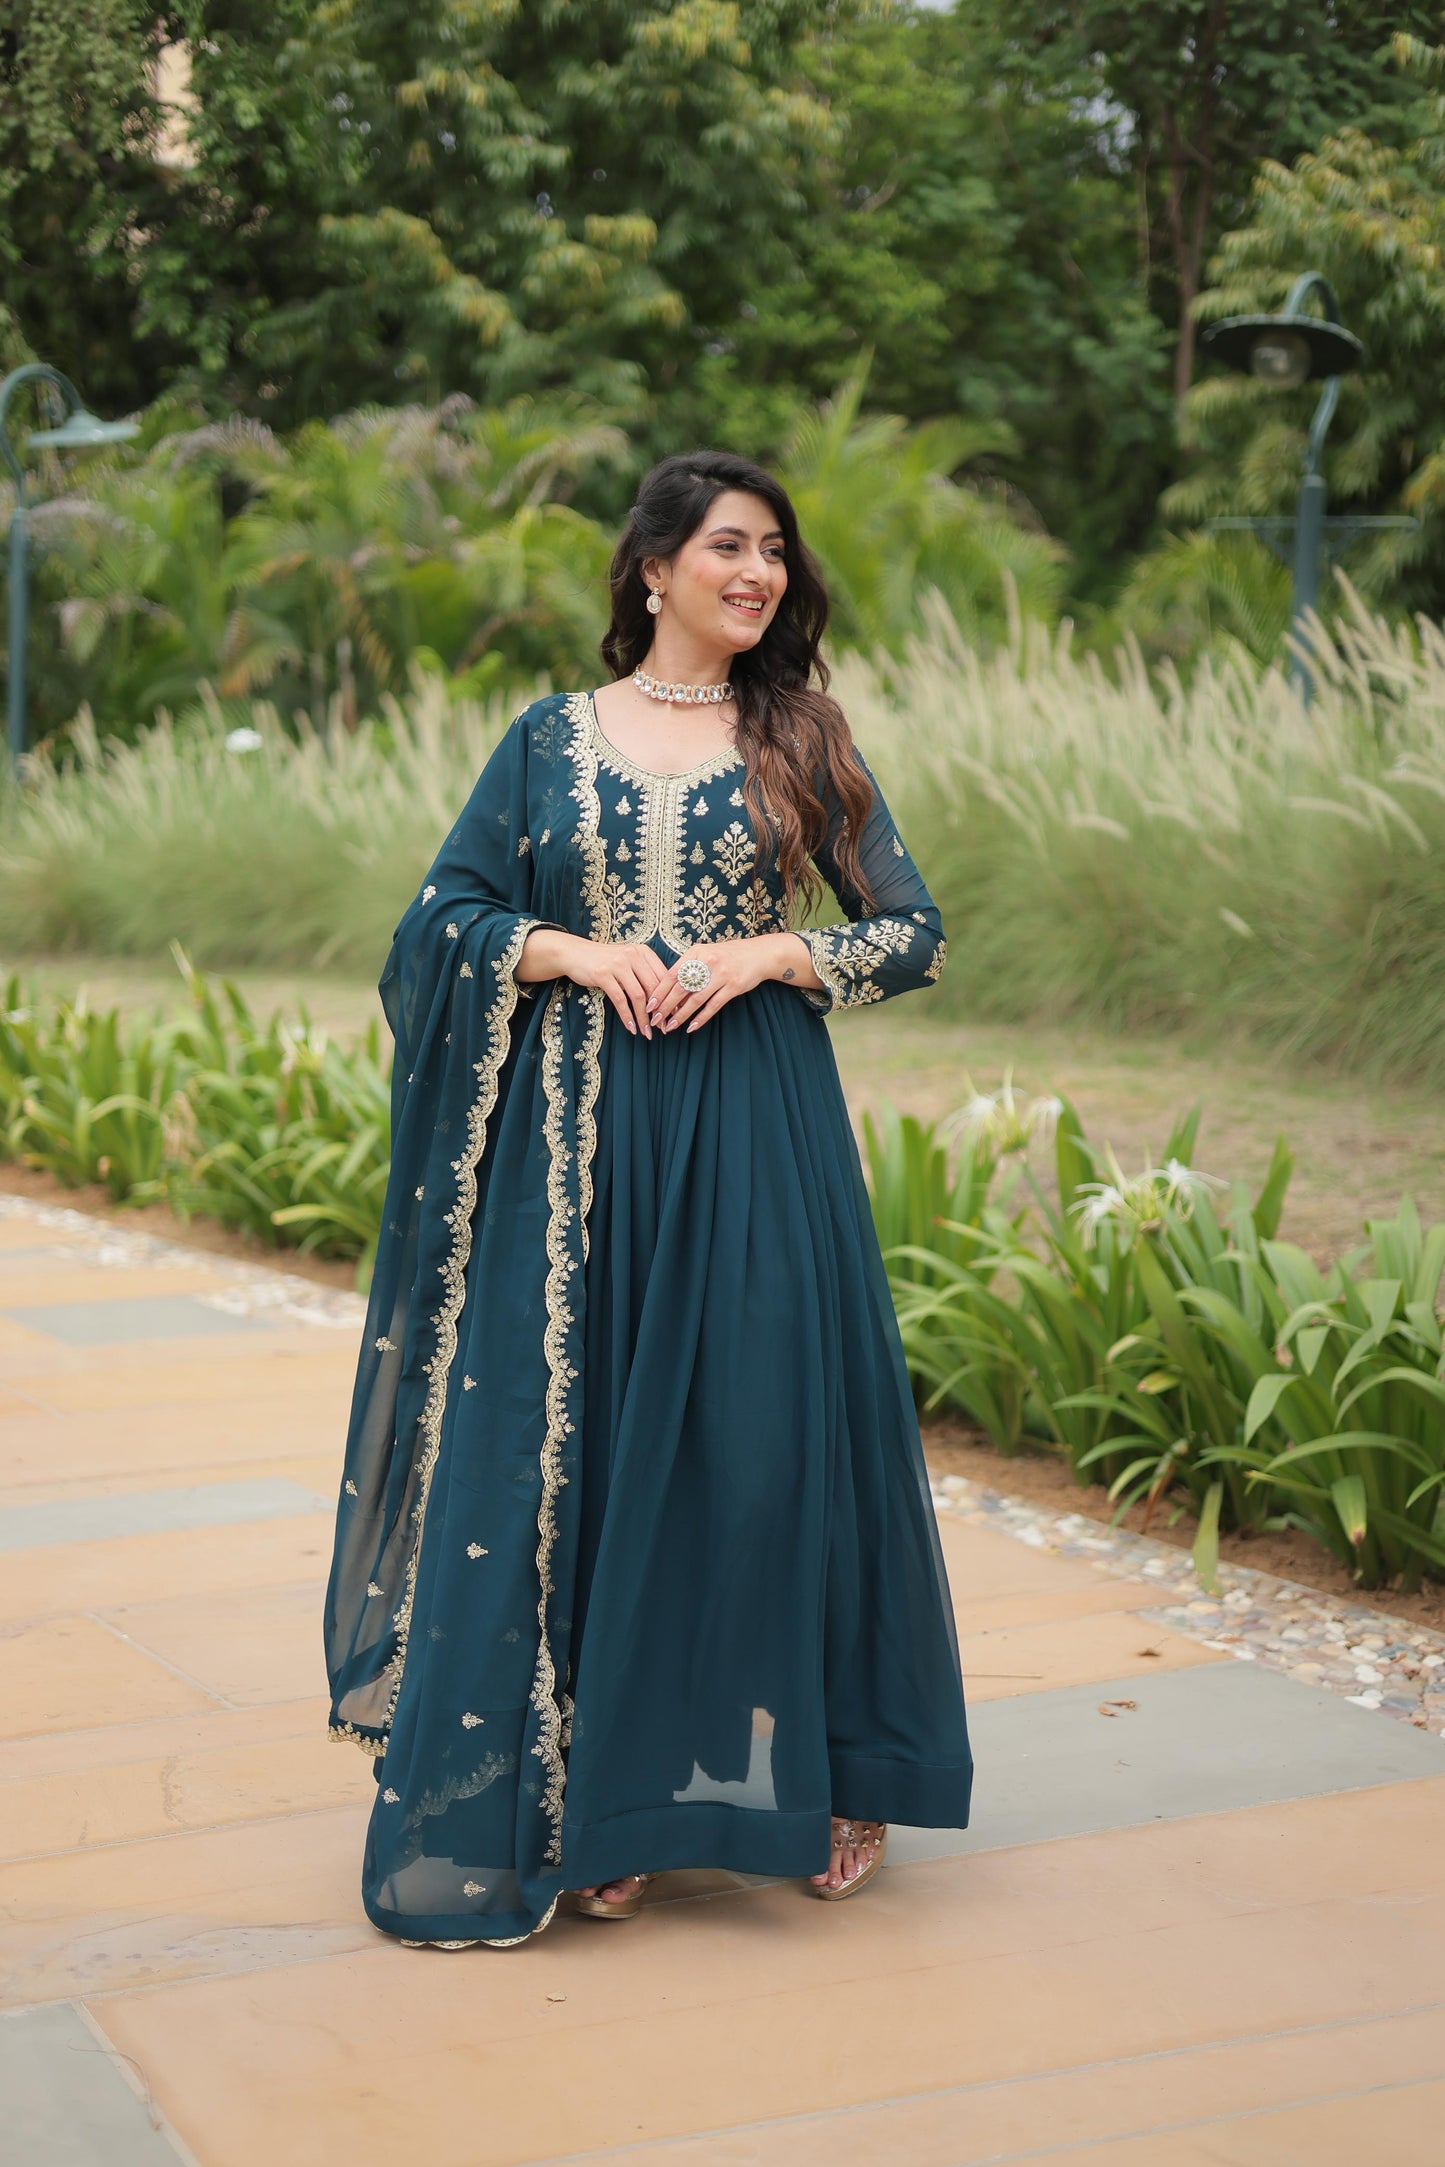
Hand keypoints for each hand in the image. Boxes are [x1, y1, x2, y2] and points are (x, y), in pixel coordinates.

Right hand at [552, 935, 668, 1037]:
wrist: (575, 954)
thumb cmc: (606, 961)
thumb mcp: (628, 962)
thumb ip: (644, 974)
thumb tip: (665, 1000)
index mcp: (643, 952)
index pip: (663, 977)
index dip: (670, 998)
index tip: (674, 1015)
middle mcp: (633, 955)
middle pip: (653, 987)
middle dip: (659, 1011)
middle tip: (663, 1028)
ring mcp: (617, 964)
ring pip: (638, 996)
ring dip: (643, 1018)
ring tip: (647, 1032)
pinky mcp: (603, 974)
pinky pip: (620, 1000)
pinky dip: (627, 1016)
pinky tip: (631, 1028)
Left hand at [648, 935, 799, 1033]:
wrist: (758, 954)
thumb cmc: (727, 956)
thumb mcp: (705, 953)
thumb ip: (688, 966)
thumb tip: (665, 987)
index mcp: (696, 952)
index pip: (672, 974)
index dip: (659, 992)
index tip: (649, 1005)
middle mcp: (707, 962)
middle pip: (681, 988)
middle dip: (666, 1007)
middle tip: (655, 1020)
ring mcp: (721, 974)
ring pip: (696, 999)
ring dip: (681, 1015)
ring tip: (670, 1026)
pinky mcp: (734, 986)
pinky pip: (713, 1006)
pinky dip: (701, 1018)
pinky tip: (691, 1027)